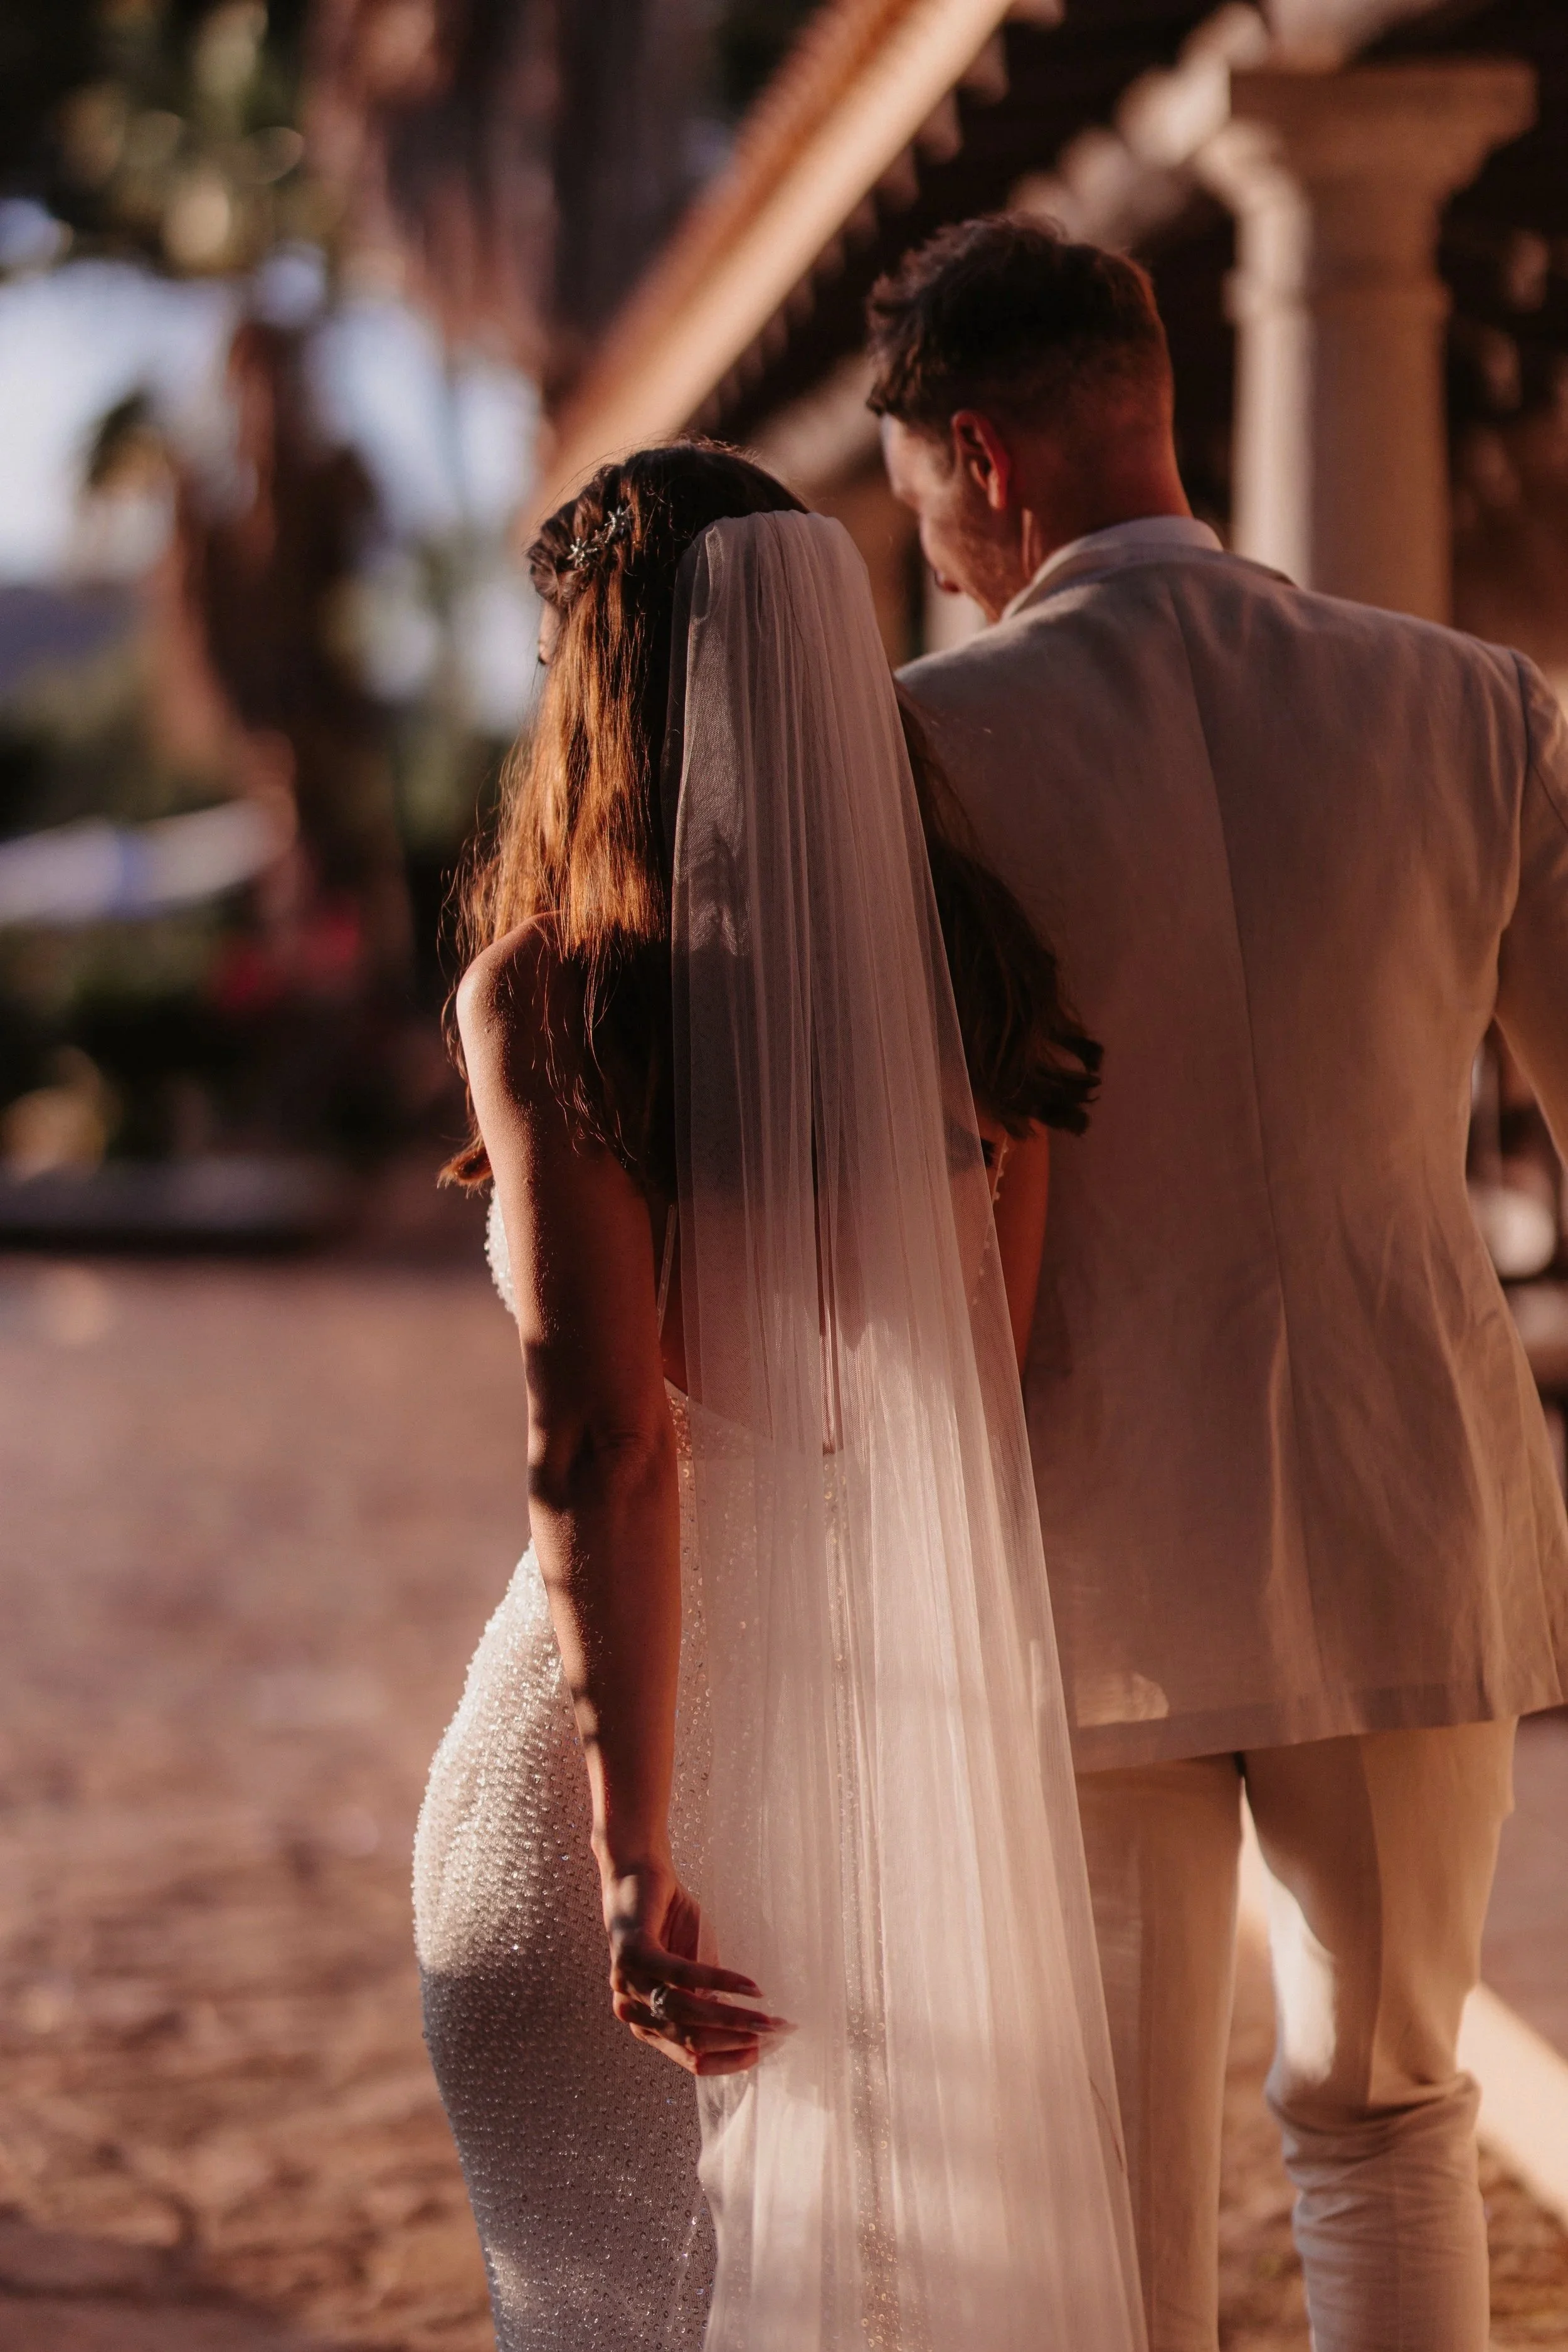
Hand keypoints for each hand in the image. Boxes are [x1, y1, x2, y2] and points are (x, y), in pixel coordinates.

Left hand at [602, 1860, 788, 2075]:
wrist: (638, 1873)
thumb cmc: (670, 1923)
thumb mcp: (694, 1971)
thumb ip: (709, 2001)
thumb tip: (749, 2031)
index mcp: (647, 2024)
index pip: (691, 2058)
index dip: (729, 2059)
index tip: (765, 2050)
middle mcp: (633, 2011)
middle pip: (691, 2041)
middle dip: (737, 2041)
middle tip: (775, 2034)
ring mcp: (629, 1984)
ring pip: (687, 2013)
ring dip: (733, 2017)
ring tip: (766, 2018)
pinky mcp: (634, 1954)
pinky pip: (682, 1975)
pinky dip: (719, 1980)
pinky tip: (748, 1985)